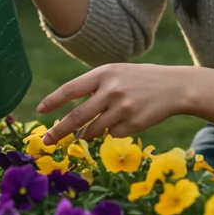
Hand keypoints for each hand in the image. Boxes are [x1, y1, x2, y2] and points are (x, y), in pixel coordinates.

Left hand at [35, 64, 192, 144]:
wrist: (174, 87)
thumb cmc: (139, 79)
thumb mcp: (116, 73)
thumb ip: (94, 88)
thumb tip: (72, 117)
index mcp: (104, 73)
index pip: (71, 89)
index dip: (53, 102)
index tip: (40, 111)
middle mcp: (111, 90)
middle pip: (77, 116)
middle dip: (58, 131)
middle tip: (46, 141)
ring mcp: (123, 108)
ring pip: (93, 130)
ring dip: (86, 135)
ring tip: (87, 133)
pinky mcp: (133, 124)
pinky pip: (112, 135)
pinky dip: (112, 132)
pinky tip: (125, 121)